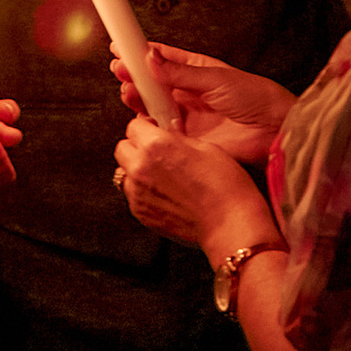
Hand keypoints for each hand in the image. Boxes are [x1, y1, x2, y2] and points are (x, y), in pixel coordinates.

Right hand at [112, 42, 294, 165]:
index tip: (121, 47)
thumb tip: (151, 58)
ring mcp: (187, 115)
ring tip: (129, 92)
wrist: (273, 131)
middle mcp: (189, 92)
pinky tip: (144, 117)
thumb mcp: (215, 79)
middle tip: (120, 71)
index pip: (162, 58)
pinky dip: (149, 124)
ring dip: (138, 99)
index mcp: (197, 70)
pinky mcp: (187, 138)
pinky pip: (161, 130)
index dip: (141, 53)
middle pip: (153, 83)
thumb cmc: (255, 98)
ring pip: (153, 106)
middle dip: (134, 76)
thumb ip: (180, 73)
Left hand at [112, 114, 271, 250]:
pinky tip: (165, 193)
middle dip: (136, 147)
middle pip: (122, 148)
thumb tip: (168, 131)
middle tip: (156, 152)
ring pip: (124, 173)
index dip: (146, 128)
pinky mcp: (140, 213)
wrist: (228, 223)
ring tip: (161, 176)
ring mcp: (137, 193)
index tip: (154, 130)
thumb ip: (178, 138)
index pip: (133, 127)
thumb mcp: (205, 147)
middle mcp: (140, 168)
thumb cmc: (223, 185)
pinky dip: (142, 191)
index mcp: (156, 145)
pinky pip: (132, 195)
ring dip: (136, 170)